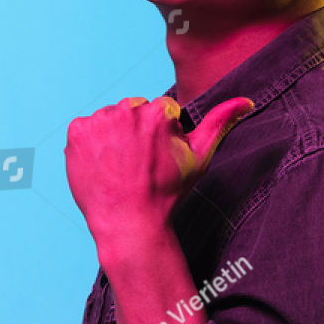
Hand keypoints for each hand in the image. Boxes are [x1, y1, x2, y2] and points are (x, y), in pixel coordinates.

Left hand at [64, 94, 252, 260]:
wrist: (128, 222)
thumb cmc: (166, 192)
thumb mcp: (199, 157)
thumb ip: (220, 122)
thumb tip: (246, 101)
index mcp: (158, 111)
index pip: (158, 111)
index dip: (159, 136)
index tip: (155, 158)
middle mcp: (127, 109)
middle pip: (133, 112)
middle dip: (135, 132)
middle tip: (137, 164)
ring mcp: (99, 120)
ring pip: (109, 119)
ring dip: (112, 136)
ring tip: (119, 166)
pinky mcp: (76, 131)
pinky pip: (85, 128)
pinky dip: (90, 143)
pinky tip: (101, 164)